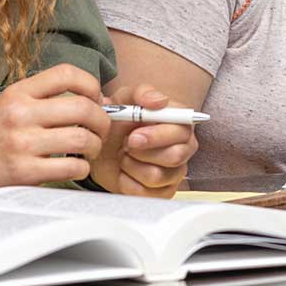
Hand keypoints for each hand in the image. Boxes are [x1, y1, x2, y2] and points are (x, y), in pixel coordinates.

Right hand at [0, 65, 110, 205]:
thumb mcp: (15, 105)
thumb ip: (51, 98)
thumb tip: (103, 99)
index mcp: (18, 93)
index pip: (66, 73)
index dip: (92, 84)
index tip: (96, 99)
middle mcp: (19, 114)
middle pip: (83, 107)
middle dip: (102, 121)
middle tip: (100, 130)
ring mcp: (22, 143)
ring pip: (82, 138)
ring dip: (95, 146)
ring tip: (89, 149)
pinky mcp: (25, 171)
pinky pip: (73, 166)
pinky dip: (83, 168)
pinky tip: (76, 166)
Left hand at [89, 83, 197, 197]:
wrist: (102, 146)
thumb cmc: (120, 121)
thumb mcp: (125, 98)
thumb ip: (142, 93)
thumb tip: (159, 100)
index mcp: (180, 123)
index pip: (182, 131)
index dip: (157, 135)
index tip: (134, 136)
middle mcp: (184, 148)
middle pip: (175, 156)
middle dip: (142, 151)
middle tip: (125, 144)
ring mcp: (175, 172)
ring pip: (156, 176)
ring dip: (131, 165)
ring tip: (123, 155)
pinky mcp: (163, 192)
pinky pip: (145, 193)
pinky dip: (126, 182)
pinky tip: (123, 171)